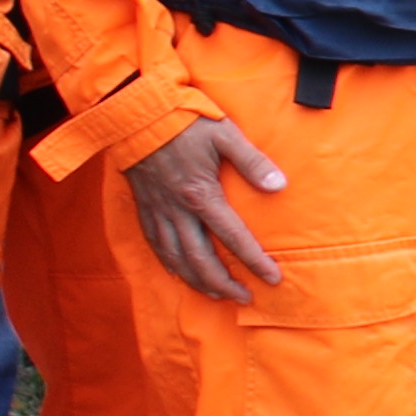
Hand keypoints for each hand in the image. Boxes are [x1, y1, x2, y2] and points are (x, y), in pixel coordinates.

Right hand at [130, 116, 294, 302]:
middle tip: (245, 298)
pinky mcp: (144, 210)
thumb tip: (279, 186)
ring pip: (177, 259)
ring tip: (218, 295)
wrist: (136, 117)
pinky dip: (171, 266)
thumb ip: (253, 162)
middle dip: (224, 283)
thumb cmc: (185, 123)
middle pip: (201, 259)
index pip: (233, 238)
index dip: (254, 261)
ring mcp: (158, 213)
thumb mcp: (226, 135)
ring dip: (198, 281)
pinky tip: (182, 274)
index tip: (272, 278)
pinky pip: (156, 247)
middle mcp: (177, 211)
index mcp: (201, 195)